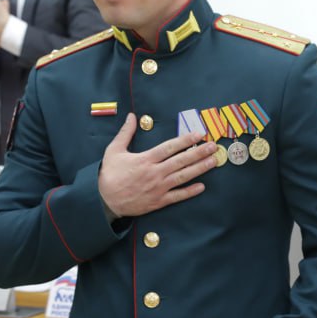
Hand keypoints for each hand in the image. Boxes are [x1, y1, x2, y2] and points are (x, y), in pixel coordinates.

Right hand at [97, 114, 216, 216]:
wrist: (104, 200)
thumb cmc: (109, 174)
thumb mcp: (114, 150)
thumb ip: (125, 133)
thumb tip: (132, 116)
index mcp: (145, 159)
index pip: (170, 148)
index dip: (185, 140)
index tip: (198, 134)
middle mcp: (155, 173)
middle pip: (181, 161)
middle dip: (199, 152)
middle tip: (213, 146)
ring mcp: (158, 188)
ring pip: (183, 177)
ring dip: (199, 169)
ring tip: (212, 161)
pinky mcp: (158, 201)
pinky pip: (177, 196)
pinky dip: (190, 192)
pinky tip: (202, 186)